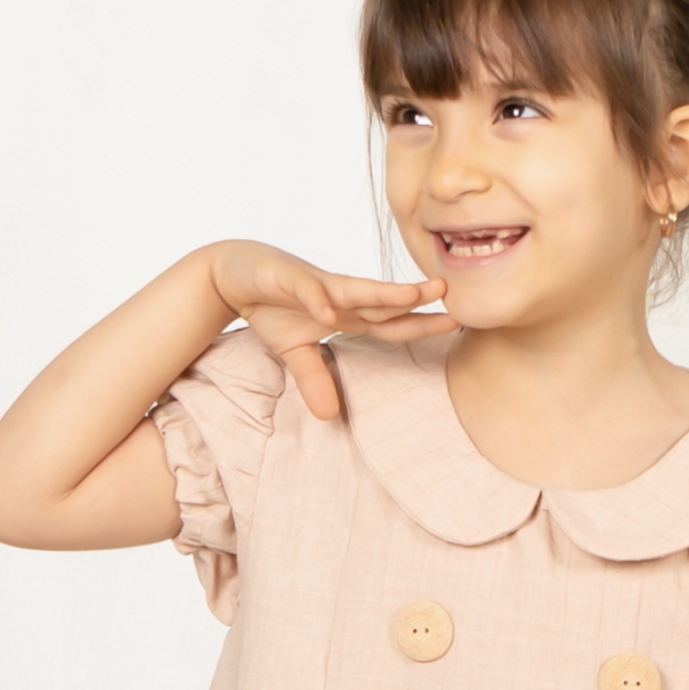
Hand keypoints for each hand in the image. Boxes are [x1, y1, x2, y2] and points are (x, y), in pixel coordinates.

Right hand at [205, 238, 445, 422]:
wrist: (232, 273)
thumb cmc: (272, 304)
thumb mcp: (293, 350)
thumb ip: (314, 378)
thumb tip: (329, 415)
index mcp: (346, 313)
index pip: (390, 323)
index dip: (420, 324)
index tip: (455, 324)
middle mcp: (338, 296)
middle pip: (382, 302)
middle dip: (414, 299)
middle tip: (448, 294)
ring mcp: (315, 285)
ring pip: (353, 288)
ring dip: (380, 292)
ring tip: (410, 295)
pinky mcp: (287, 277)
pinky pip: (305, 290)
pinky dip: (316, 299)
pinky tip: (327, 311)